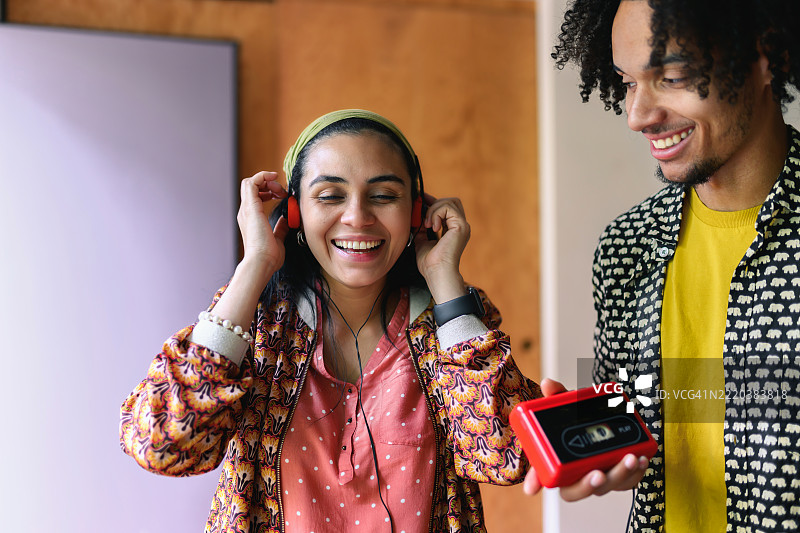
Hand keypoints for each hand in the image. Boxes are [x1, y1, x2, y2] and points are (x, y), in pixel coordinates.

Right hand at [237, 171, 289, 270]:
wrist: (261, 262)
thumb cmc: (269, 256)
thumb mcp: (278, 238)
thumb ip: (280, 228)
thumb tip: (285, 220)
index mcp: (251, 219)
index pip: (254, 196)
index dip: (268, 191)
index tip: (281, 195)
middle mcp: (246, 212)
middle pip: (251, 187)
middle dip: (268, 184)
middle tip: (282, 192)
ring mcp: (247, 209)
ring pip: (249, 182)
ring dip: (266, 180)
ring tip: (279, 188)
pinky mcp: (251, 207)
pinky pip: (251, 183)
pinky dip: (262, 176)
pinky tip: (274, 179)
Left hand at [414, 193, 470, 301]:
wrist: (436, 272)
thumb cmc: (430, 263)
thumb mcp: (422, 241)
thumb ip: (422, 228)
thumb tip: (416, 216)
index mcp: (453, 230)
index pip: (447, 208)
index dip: (433, 202)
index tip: (421, 200)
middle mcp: (460, 226)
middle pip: (452, 201)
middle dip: (435, 203)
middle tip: (423, 214)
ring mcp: (462, 225)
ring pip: (450, 202)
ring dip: (433, 209)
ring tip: (427, 225)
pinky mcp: (461, 226)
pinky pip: (448, 208)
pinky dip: (436, 213)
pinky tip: (431, 227)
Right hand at [522, 378, 649, 499]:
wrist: (609, 421)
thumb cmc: (584, 420)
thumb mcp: (571, 406)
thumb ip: (559, 396)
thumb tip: (548, 385)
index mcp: (559, 461)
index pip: (543, 476)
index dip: (535, 481)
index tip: (532, 487)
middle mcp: (576, 475)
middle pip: (576, 491)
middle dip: (588, 485)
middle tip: (598, 474)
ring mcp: (598, 477)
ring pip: (606, 487)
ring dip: (619, 475)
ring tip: (630, 458)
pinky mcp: (620, 477)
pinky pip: (628, 482)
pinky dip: (636, 472)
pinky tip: (641, 458)